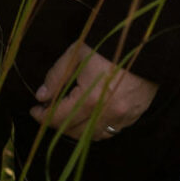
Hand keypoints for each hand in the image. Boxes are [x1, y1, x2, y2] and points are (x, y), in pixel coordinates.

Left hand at [29, 40, 157, 140]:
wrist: (145, 44)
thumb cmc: (108, 46)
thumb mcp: (76, 54)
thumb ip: (56, 76)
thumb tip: (41, 96)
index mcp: (91, 99)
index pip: (59, 117)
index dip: (42, 116)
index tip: (34, 110)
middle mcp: (107, 114)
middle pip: (74, 131)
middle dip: (57, 124)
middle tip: (47, 112)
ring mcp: (123, 118)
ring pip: (92, 136)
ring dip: (76, 130)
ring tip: (65, 116)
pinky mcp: (134, 116)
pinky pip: (110, 131)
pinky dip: (95, 129)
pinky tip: (88, 118)